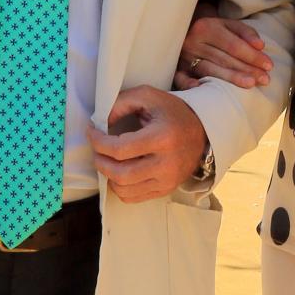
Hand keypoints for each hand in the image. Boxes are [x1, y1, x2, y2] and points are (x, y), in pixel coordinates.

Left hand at [89, 86, 207, 201]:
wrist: (202, 132)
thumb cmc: (172, 113)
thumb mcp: (148, 96)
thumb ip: (121, 103)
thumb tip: (100, 123)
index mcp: (162, 138)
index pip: (120, 149)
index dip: (98, 142)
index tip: (92, 132)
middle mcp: (166, 164)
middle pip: (120, 174)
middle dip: (100, 162)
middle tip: (97, 150)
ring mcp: (167, 181)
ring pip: (124, 190)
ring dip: (108, 176)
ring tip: (107, 161)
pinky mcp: (165, 190)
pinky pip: (133, 198)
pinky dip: (119, 187)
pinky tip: (118, 173)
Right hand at [174, 15, 271, 90]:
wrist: (184, 29)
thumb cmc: (213, 29)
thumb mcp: (228, 24)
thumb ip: (246, 32)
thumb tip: (260, 46)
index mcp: (206, 27)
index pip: (233, 45)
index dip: (252, 56)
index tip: (268, 65)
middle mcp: (193, 42)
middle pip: (224, 59)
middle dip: (247, 70)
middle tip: (265, 79)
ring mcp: (184, 56)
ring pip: (209, 70)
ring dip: (231, 78)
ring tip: (250, 84)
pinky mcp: (177, 68)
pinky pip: (180, 78)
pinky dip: (188, 83)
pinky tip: (200, 88)